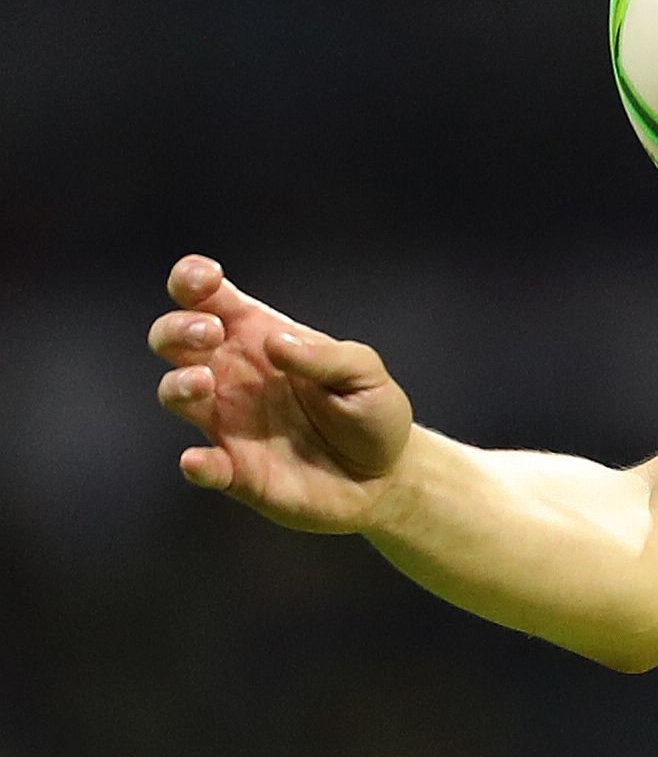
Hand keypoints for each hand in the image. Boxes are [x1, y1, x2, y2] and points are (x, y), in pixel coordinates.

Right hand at [148, 254, 417, 532]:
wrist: (386, 477)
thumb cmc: (372, 412)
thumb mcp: (365, 373)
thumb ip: (326, 356)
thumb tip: (276, 342)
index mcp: (261, 337)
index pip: (208, 299)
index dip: (192, 280)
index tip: (205, 278)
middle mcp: (233, 374)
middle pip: (172, 338)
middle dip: (177, 328)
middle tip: (211, 333)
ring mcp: (228, 421)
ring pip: (174, 392)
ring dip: (178, 384)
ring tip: (204, 382)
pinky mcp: (234, 470)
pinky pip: (200, 466)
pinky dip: (196, 463)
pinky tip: (202, 460)